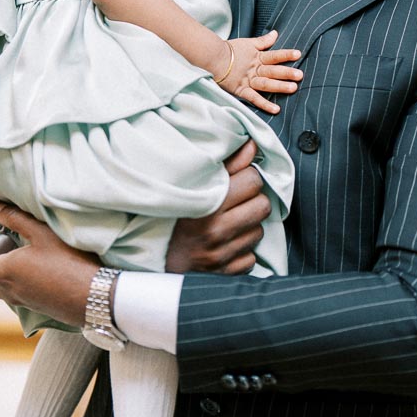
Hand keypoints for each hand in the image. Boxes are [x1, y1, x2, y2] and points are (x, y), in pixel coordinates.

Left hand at [0, 204, 98, 326]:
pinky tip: (30, 267)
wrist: (93, 297)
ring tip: (11, 253)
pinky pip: (12, 295)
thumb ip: (17, 220)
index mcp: (5, 272)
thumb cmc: (69, 262)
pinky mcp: (35, 306)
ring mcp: (22, 301)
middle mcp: (9, 290)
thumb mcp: (43, 233)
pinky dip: (10, 281)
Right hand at [166, 139, 270, 274]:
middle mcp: (217, 230)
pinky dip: (242, 250)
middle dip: (254, 200)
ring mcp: (222, 254)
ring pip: (259, 231)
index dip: (249, 176)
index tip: (240, 179)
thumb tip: (253, 144)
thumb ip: (228, 164)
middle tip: (239, 200)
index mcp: (208, 203)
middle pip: (262, 205)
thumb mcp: (195, 184)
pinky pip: (250, 258)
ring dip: (249, 225)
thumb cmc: (173, 214)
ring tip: (230, 221)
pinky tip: (226, 243)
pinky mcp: (225, 273)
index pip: (253, 180)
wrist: (154, 254)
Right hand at [218, 30, 302, 113]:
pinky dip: (264, 104)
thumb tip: (275, 33)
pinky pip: (254, 98)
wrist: (212, 58)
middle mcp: (254, 69)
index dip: (285, 55)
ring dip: (279, 86)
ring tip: (293, 88)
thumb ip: (263, 41)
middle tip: (300, 75)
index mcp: (257, 57)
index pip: (274, 55)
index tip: (298, 54)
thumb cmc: (229, 50)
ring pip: (266, 84)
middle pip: (272, 71)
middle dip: (286, 73)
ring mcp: (248, 80)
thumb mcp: (248, 43)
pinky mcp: (240, 90)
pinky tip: (276, 109)